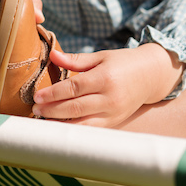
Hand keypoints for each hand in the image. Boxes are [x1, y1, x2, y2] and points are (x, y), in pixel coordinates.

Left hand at [32, 43, 184, 126]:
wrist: (150, 76)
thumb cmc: (122, 63)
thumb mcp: (101, 56)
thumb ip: (75, 59)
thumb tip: (52, 55)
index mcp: (105, 78)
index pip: (74, 88)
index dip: (53, 93)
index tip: (36, 96)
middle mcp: (110, 98)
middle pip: (75, 108)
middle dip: (52, 110)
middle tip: (34, 109)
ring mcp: (113, 113)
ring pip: (82, 124)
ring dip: (60, 124)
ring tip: (42, 120)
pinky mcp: (114, 123)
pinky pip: (91, 130)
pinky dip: (74, 131)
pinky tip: (59, 128)